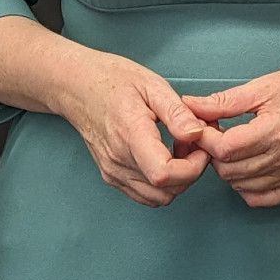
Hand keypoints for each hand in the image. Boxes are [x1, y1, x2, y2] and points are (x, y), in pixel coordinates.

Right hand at [59, 54, 211, 206]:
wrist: (78, 86)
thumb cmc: (113, 81)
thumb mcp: (152, 85)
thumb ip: (177, 113)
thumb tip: (199, 134)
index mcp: (130, 135)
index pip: (164, 174)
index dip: (193, 167)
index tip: (201, 147)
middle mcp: (118, 160)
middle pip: (165, 191)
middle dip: (191, 172)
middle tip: (194, 142)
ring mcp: (113, 171)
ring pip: (157, 198)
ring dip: (177, 180)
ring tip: (179, 148)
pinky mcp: (111, 175)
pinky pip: (144, 193)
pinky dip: (162, 183)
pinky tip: (164, 155)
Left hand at [183, 63, 279, 207]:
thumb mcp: (264, 86)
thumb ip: (224, 102)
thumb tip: (189, 106)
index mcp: (277, 130)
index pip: (225, 149)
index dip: (205, 139)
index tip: (202, 126)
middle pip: (230, 170)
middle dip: (214, 153)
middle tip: (216, 134)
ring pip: (242, 186)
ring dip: (229, 169)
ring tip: (233, 147)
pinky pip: (261, 198)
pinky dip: (246, 186)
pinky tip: (248, 165)